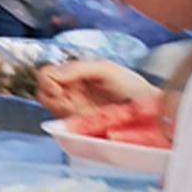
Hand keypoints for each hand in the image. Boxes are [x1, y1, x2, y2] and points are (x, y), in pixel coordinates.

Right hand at [35, 60, 159, 118]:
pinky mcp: (80, 123)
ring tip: (74, 107)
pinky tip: (80, 117)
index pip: (47, 74)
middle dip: (48, 93)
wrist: (150, 108)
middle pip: (42, 89)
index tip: (58, 86)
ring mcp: (75, 106)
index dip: (47, 79)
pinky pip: (61, 123)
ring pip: (48, 105)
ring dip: (56, 106)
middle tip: (64, 97)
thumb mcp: (105, 69)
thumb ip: (78, 68)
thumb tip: (55, 76)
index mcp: (75, 72)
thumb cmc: (132, 86)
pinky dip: (65, 120)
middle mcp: (71, 89)